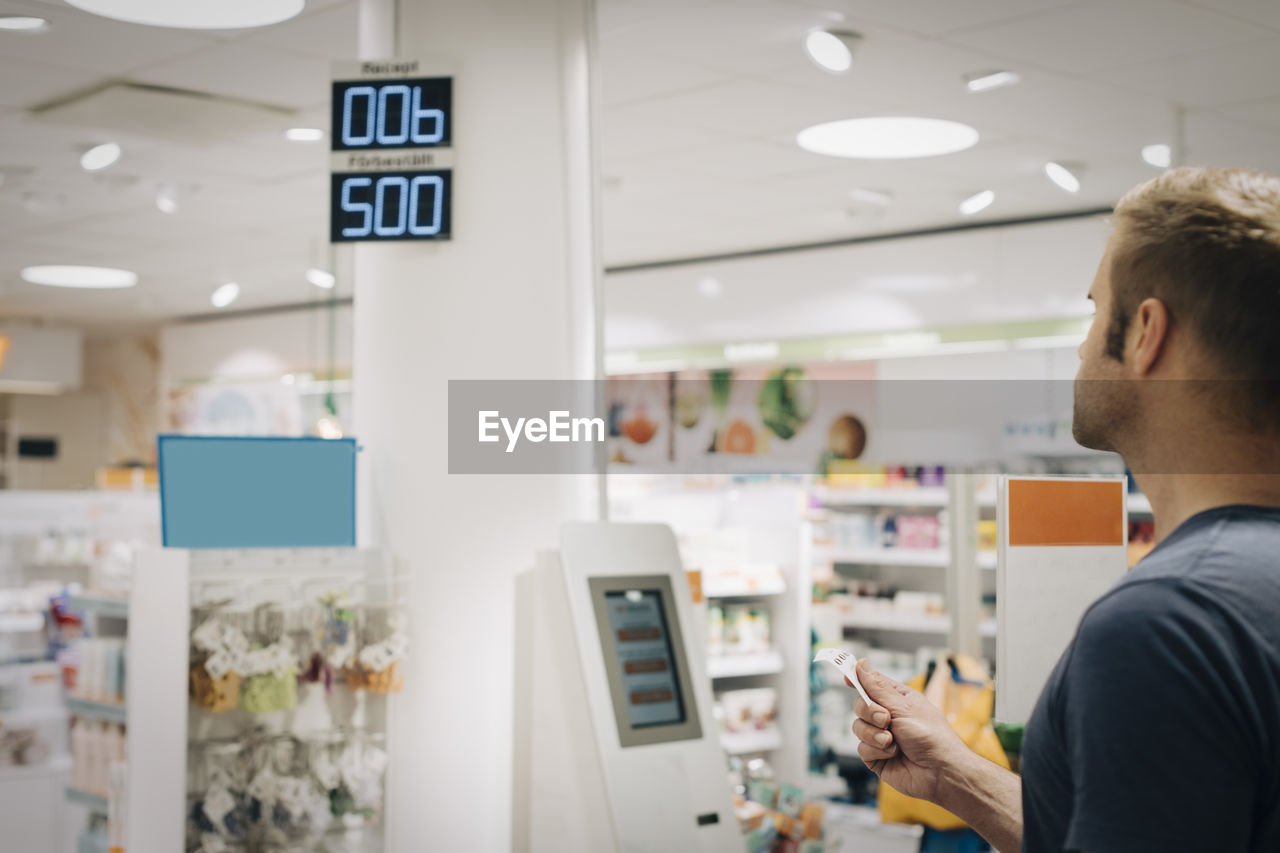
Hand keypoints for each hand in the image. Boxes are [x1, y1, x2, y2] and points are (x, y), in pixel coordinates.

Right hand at [849, 658, 971, 804]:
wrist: (940, 772)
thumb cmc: (931, 736)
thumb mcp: (903, 707)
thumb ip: (877, 687)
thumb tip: (861, 663)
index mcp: (897, 700)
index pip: (871, 684)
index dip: (857, 679)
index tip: (846, 677)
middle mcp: (888, 717)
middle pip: (860, 705)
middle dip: (869, 712)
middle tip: (886, 719)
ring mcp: (880, 737)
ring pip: (858, 727)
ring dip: (874, 734)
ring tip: (892, 741)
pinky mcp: (876, 757)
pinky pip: (862, 748)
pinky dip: (876, 750)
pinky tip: (893, 754)